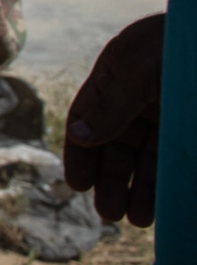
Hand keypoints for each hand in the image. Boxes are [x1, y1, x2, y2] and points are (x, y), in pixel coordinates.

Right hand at [66, 13, 163, 225]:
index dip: (81, 153)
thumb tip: (78, 134)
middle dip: (112, 180)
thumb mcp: (138, 69)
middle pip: (118, 146)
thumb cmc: (180, 45)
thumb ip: (110, 105)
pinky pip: (179, 164)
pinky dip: (170, 187)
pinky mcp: (192, 133)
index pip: (88, 119)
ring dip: (141, 191)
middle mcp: (141, 100)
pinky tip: (168, 207)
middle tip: (109, 213)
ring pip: (149, 161)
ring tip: (137, 219)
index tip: (79, 185)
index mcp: (117, 77)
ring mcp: (170, 117)